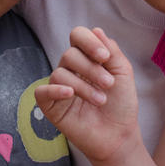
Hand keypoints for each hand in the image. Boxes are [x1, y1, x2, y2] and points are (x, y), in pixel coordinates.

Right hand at [35, 26, 139, 164]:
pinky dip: (55, 90)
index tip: (104, 58)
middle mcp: (71, 69)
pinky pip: (42, 91)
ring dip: (83, 86)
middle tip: (108, 85)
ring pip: (60, 73)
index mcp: (87, 57)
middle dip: (92, 69)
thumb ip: (111, 50)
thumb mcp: (123, 73)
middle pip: (70, 55)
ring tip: (100, 100)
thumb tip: (96, 30)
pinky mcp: (51, 106)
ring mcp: (59, 87)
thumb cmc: (121, 104)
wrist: (119, 135)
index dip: (88, 41)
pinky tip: (70, 94)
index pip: (77, 35)